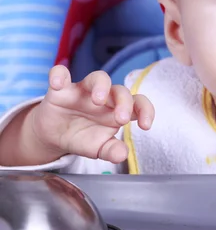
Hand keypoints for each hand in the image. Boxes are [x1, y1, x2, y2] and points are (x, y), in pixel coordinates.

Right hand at [29, 66, 154, 163]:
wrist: (55, 136)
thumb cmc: (83, 137)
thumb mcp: (98, 148)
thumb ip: (111, 150)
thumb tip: (122, 154)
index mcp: (118, 110)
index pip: (139, 103)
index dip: (146, 110)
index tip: (145, 125)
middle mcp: (105, 97)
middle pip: (121, 91)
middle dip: (124, 103)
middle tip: (121, 119)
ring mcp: (84, 90)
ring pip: (98, 77)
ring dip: (101, 86)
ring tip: (97, 101)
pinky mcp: (61, 89)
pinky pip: (60, 74)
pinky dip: (59, 75)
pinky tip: (57, 83)